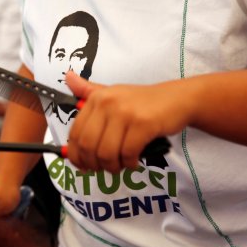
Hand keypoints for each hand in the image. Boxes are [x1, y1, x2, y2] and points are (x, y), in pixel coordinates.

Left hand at [65, 71, 194, 172]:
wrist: (178, 99)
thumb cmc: (143, 102)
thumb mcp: (113, 93)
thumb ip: (89, 91)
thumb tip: (67, 77)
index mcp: (96, 98)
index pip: (75, 133)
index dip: (76, 155)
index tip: (82, 166)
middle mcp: (107, 103)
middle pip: (88, 145)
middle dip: (93, 164)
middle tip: (102, 169)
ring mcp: (125, 112)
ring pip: (106, 152)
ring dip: (112, 166)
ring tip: (119, 166)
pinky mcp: (143, 124)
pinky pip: (127, 153)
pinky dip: (129, 163)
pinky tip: (133, 162)